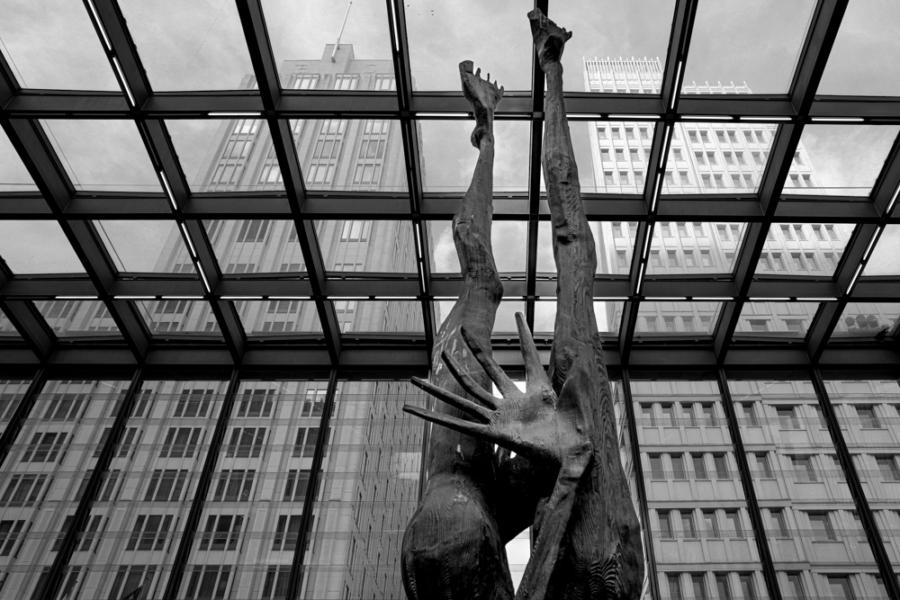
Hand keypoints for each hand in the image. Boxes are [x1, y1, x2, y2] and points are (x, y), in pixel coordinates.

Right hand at [405, 313, 592, 468]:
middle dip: (472, 353)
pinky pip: (460, 426)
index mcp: (534, 391)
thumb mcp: (572, 403)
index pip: (528, 357)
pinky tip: (416, 411)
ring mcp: (498, 417)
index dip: (524, 336)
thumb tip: (580, 355)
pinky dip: (435, 419)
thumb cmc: (572, 436)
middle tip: (459, 331)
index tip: (518, 314)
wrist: (567, 457)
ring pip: (465, 396)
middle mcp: (512, 402)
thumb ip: (573, 381)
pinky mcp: (491, 433)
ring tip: (418, 376)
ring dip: (441, 388)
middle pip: (485, 372)